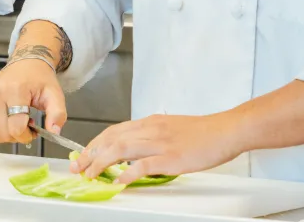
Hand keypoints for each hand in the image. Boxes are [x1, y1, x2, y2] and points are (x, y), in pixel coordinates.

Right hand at [0, 58, 66, 144]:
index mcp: (14, 89)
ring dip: (6, 133)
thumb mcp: (55, 94)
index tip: (33, 130)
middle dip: (16, 136)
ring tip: (17, 119)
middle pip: (2, 133)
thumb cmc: (39, 79)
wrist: (25, 63)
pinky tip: (7, 117)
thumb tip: (54, 132)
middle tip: (26, 125)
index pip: (15, 128)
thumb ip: (57, 114)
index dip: (26, 135)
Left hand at [71, 113, 244, 183]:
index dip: (95, 142)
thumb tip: (136, 148)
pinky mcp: (170, 158)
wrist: (225, 131)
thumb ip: (152, 135)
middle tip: (78, 167)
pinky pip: (143, 165)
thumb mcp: (170, 127)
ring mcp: (159, 143)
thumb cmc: (202, 132)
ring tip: (90, 174)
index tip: (84, 154)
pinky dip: (127, 172)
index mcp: (150, 122)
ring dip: (101, 162)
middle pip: (111, 138)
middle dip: (91, 153)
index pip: (114, 130)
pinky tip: (118, 180)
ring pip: (121, 149)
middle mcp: (150, 129)